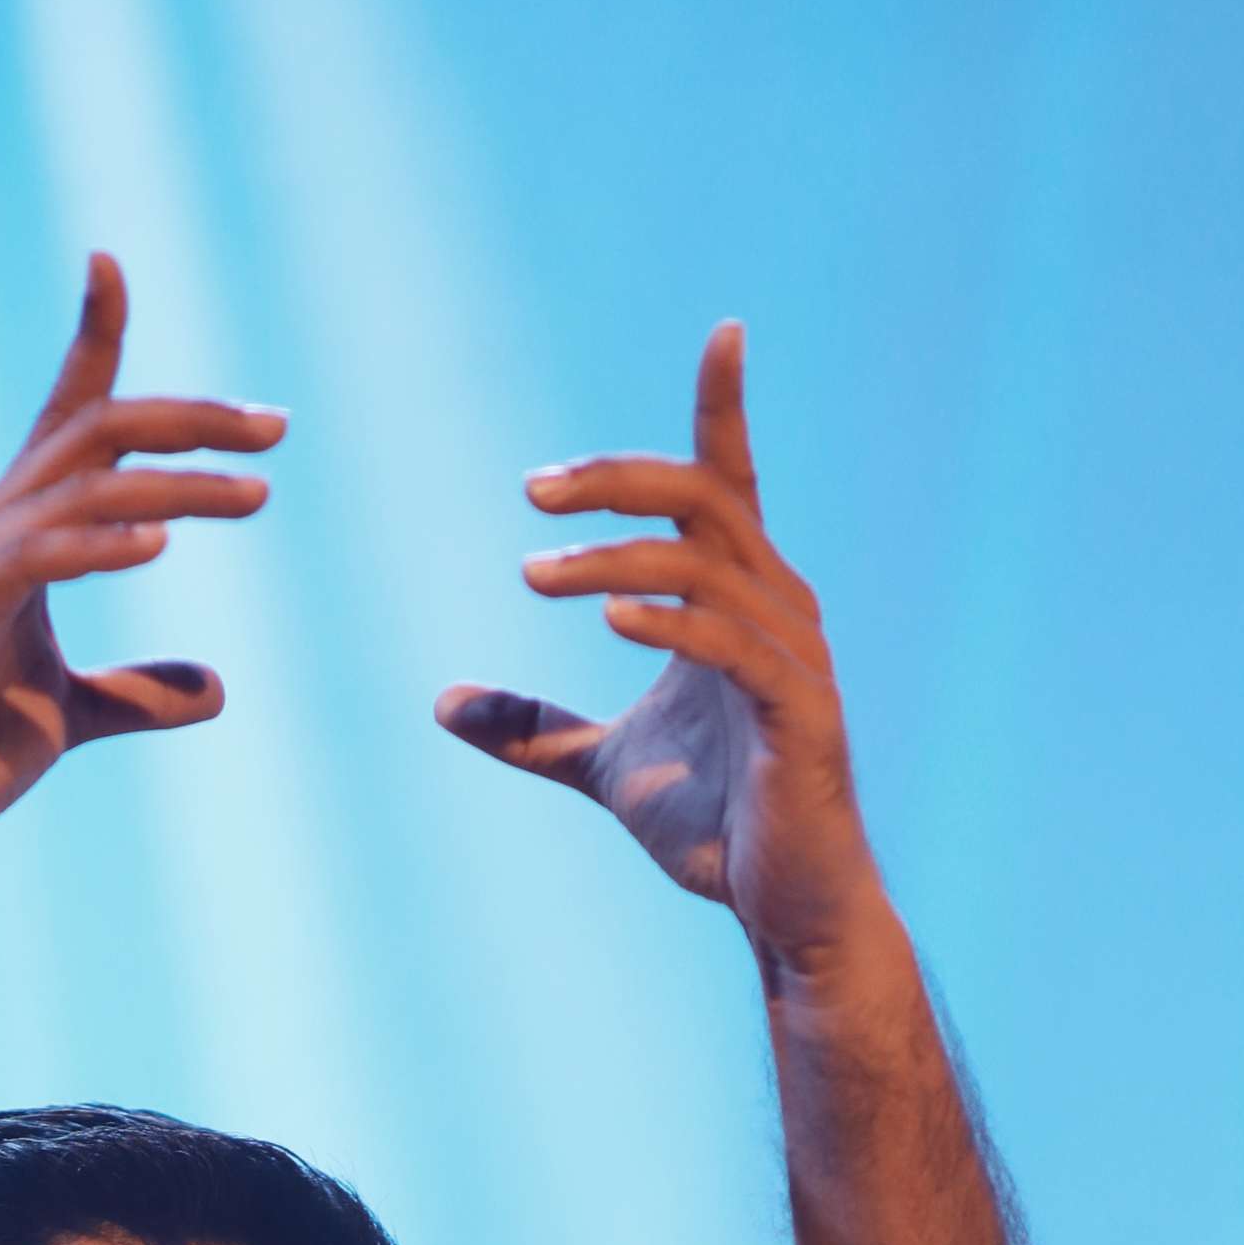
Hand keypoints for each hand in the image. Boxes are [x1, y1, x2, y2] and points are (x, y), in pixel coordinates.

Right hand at [0, 253, 281, 890]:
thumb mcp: (71, 718)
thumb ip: (138, 695)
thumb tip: (217, 687)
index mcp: (12, 534)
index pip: (63, 417)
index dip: (89, 336)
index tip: (111, 264)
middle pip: (96, 430)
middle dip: (190, 418)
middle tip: (277, 426)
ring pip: (82, 488)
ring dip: (176, 485)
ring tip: (253, 494)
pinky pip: (34, 560)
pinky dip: (98, 545)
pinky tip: (158, 543)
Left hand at [436, 324, 880, 982]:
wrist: (787, 911)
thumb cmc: (718, 829)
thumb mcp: (606, 768)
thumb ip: (536, 730)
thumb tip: (444, 704)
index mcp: (741, 603)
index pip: (732, 484)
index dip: (727, 407)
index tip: (725, 333)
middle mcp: (780, 610)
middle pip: (704, 500)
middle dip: (617, 481)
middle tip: (532, 492)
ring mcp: (795, 661)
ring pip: (705, 568)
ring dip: (615, 558)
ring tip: (535, 573)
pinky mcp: (799, 718)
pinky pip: (733, 646)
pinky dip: (671, 622)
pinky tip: (609, 617)